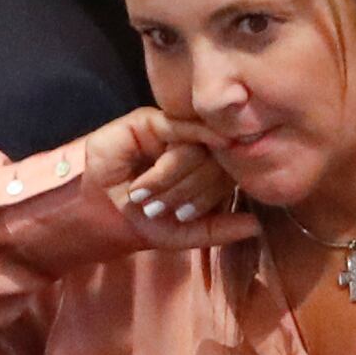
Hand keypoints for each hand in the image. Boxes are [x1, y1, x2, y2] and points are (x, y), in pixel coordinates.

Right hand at [70, 107, 253, 244]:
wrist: (97, 216)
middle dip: (191, 187)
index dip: (216, 192)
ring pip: (199, 143)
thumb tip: (258, 226)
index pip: (228, 172)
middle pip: (217, 157)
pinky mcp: (149, 121)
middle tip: (163, 208)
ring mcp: (173, 133)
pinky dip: (190, 136)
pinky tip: (175, 155)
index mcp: (204, 173)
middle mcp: (193, 149)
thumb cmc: (140, 223)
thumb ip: (219, 229)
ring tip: (145, 194)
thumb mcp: (184, 233)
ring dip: (174, 174)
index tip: (186, 216)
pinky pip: (179, 125)